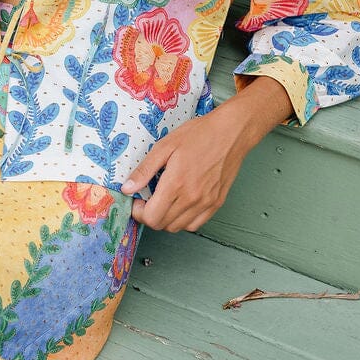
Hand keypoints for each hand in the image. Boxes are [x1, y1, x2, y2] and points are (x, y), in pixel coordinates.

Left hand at [119, 76, 293, 232]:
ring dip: (165, 219)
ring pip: (178, 228)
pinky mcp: (217, 203)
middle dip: (149, 215)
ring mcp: (206, 203)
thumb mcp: (165, 146)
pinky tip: (180, 204)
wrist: (231, 132)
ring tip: (164, 201)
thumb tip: (127, 189)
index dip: (139, 212)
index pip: (151, 217)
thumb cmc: (198, 134)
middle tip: (148, 200)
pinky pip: (195, 225)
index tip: (139, 200)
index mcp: (176, 183)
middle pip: (162, 225)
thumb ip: (144, 170)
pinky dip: (183, 220)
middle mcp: (192, 198)